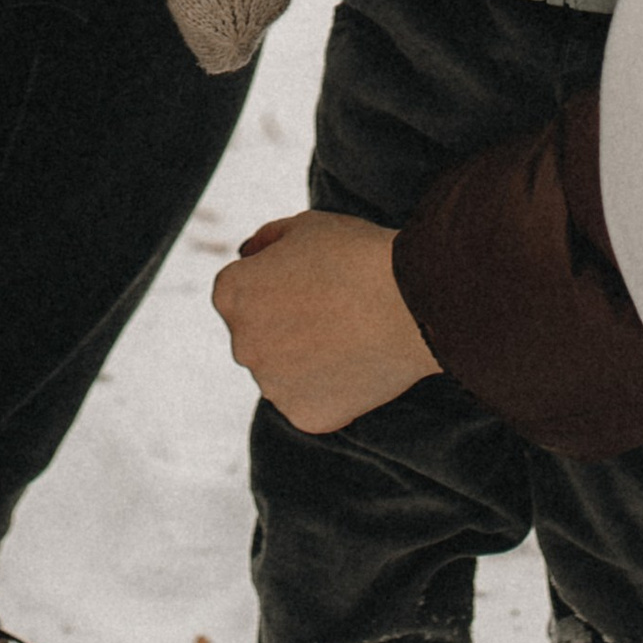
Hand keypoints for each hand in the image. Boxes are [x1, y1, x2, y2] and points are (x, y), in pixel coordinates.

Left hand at [212, 209, 440, 432]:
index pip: (241, 290)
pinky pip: (312, 402)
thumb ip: (266, 241)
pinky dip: (331, 390)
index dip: (280, 281)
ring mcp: (271, 385)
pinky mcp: (304, 415)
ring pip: (284, 372)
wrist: (411, 302)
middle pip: (259, 335)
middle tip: (335, 309)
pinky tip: (358, 365)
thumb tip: (248, 255)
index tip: (314, 279)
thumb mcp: (304, 227)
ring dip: (307, 359)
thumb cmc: (358, 256)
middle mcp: (241, 344)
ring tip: (350, 336)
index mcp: (231, 294)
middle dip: (286, 323)